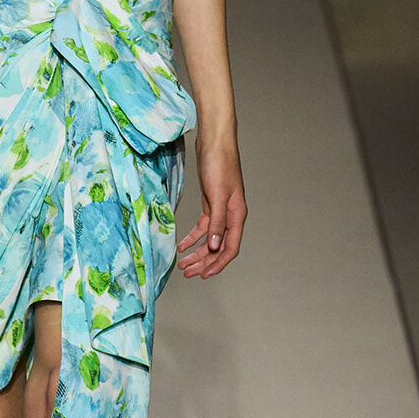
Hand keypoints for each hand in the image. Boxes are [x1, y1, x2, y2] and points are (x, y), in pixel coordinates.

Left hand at [176, 135, 245, 278]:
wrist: (214, 142)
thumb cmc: (219, 164)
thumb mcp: (216, 194)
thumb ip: (217, 222)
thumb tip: (216, 247)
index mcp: (236, 215)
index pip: (230, 248)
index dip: (218, 264)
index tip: (204, 275)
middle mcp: (230, 215)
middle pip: (219, 247)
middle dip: (203, 262)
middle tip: (187, 273)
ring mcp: (220, 210)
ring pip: (210, 239)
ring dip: (197, 252)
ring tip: (183, 264)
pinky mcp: (210, 203)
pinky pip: (203, 226)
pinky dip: (193, 237)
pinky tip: (182, 245)